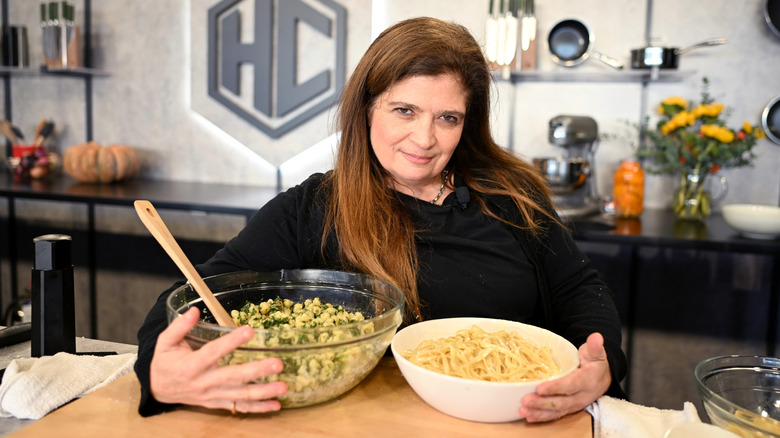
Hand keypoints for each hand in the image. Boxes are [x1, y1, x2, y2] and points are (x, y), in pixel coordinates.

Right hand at [149, 307, 287, 413]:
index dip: (231, 342)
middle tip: (278, 363)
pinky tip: (276, 405)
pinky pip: (239, 407)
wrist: (157, 390)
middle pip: (233, 377)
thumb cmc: (164, 362)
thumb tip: (194, 310)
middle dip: (257, 371)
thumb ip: (179, 326)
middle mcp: (204, 382)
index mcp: (191, 366)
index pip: (213, 353)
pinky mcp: (217, 403)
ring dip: (264, 392)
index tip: (249, 331)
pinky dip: (259, 408)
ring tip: (283, 386)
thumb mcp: (165, 342)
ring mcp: (212, 395)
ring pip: (240, 395)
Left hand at [519, 332, 610, 421]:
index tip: (540, 388)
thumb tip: (596, 337)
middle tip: (525, 400)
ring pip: (557, 411)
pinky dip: (542, 417)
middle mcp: (582, 396)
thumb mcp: (596, 353)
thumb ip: (594, 346)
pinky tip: (529, 417)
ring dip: (539, 412)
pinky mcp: (568, 409)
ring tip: (523, 410)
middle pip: (561, 402)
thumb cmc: (595, 363)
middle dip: (542, 402)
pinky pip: (555, 415)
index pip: (571, 386)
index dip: (556, 388)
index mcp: (588, 381)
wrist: (603, 378)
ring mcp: (575, 404)